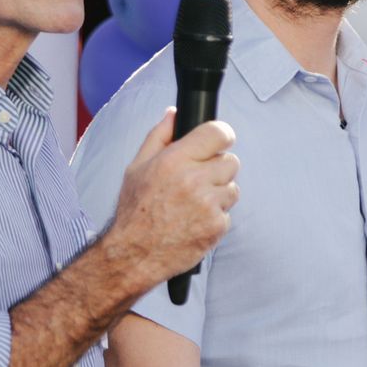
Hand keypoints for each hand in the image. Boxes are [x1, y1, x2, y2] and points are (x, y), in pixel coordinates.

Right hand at [105, 110, 238, 286]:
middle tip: (200, 179)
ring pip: (233, 188)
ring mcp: (208, 204)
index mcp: (175, 160)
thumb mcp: (137, 167)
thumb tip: (173, 114)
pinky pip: (228, 213)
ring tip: (194, 203)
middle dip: (218, 167)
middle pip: (231, 160)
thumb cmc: (134, 210)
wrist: (134, 253)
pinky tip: (195, 220)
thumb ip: (159, 136)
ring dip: (219, 193)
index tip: (218, 141)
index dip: (221, 135)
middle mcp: (194, 180)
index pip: (218, 133)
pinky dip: (215, 217)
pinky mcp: (216, 226)